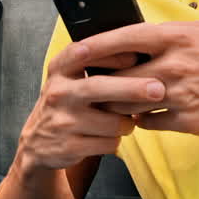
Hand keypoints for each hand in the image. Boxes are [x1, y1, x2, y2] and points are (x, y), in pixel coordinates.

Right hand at [16, 42, 166, 172]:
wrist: (39, 143)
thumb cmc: (69, 103)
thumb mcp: (71, 78)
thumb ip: (96, 65)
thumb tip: (141, 52)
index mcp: (60, 69)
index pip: (82, 52)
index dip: (110, 53)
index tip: (137, 55)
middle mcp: (58, 93)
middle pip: (98, 86)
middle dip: (132, 87)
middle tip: (159, 89)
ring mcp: (62, 121)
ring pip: (111, 121)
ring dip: (127, 122)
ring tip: (125, 120)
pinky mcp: (68, 146)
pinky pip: (108, 143)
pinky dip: (117, 140)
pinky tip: (110, 136)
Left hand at [80, 21, 198, 135]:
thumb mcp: (197, 32)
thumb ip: (164, 35)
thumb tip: (129, 38)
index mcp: (176, 38)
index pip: (125, 38)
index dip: (96, 45)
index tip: (76, 49)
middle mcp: (175, 65)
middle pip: (121, 77)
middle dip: (104, 83)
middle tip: (94, 84)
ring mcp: (180, 95)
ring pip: (130, 104)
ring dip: (118, 104)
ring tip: (114, 101)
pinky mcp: (187, 121)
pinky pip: (149, 123)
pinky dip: (143, 119)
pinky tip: (144, 114)